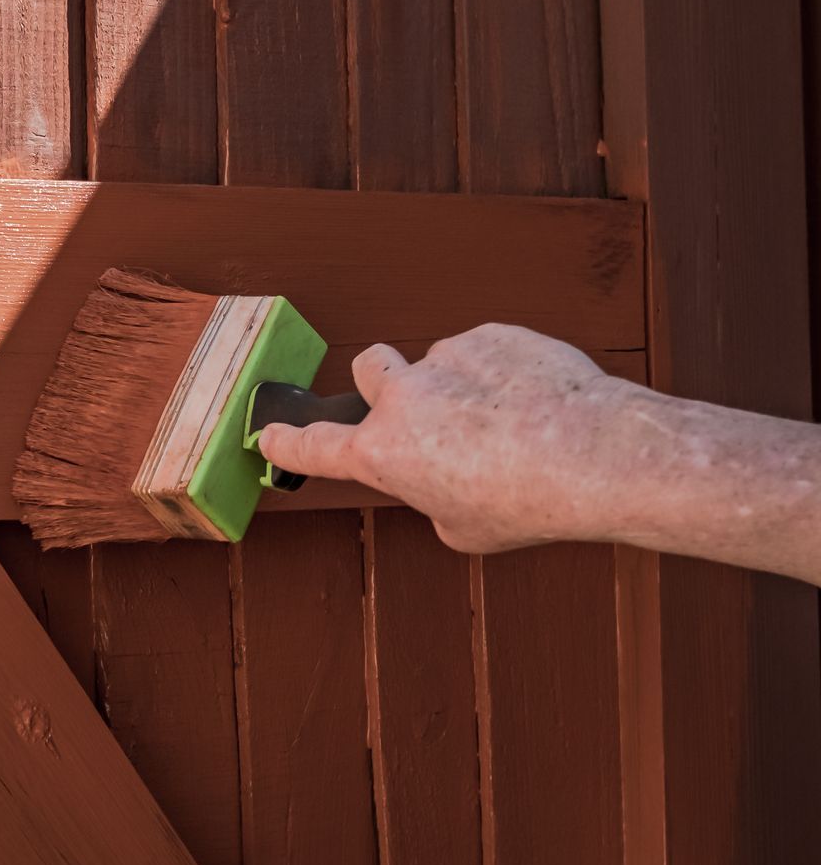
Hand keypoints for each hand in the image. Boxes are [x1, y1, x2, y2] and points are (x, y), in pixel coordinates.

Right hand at [258, 324, 630, 552]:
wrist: (595, 455)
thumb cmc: (532, 502)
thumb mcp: (466, 529)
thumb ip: (434, 497)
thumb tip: (443, 474)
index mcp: (386, 454)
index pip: (315, 447)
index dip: (288, 441)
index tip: (269, 432)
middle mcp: (403, 398)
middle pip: (369, 367)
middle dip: (386, 382)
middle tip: (422, 406)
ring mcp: (445, 359)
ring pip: (441, 363)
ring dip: (465, 386)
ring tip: (514, 422)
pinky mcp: (491, 335)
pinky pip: (489, 351)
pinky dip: (506, 373)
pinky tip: (537, 402)